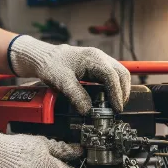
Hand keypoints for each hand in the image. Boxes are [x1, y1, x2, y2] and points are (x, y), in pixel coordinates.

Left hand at [9, 35, 130, 113]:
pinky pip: (113, 75)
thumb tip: (87, 111)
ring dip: (121, 90)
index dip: (116, 94)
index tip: (116, 108)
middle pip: (121, 74)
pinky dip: (115, 87)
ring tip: (115, 105)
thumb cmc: (51, 65)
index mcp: (93, 58)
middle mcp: (100, 57)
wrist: (44, 57)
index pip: (112, 76)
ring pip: (120, 74)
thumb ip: (76, 96)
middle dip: (122, 93)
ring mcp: (101, 60)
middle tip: (117, 109)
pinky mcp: (99, 66)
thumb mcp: (61, 82)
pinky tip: (110, 98)